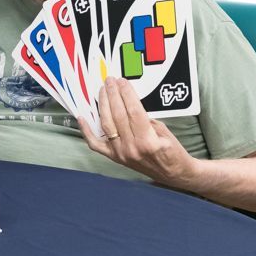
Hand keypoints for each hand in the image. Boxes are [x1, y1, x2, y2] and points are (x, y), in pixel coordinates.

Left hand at [79, 77, 198, 183]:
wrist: (173, 174)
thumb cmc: (172, 152)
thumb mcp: (164, 131)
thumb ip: (145, 118)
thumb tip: (128, 103)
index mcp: (148, 141)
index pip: (134, 111)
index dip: (127, 94)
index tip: (123, 82)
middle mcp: (132, 148)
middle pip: (118, 115)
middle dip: (113, 95)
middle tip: (110, 81)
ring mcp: (121, 153)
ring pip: (106, 125)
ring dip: (103, 105)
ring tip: (102, 91)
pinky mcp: (114, 158)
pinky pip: (95, 144)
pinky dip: (86, 131)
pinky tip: (82, 117)